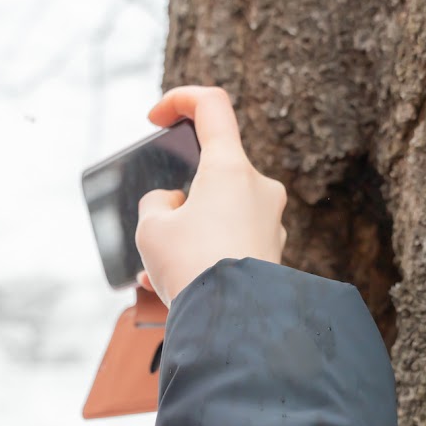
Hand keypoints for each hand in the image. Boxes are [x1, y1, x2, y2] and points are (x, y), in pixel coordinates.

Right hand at [135, 86, 287, 306]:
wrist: (235, 326)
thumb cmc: (192, 268)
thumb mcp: (152, 229)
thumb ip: (157, 204)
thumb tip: (176, 206)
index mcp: (231, 168)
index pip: (211, 106)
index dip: (179, 100)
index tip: (156, 117)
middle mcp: (260, 188)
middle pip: (213, 171)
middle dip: (179, 196)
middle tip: (155, 226)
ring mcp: (271, 222)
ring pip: (220, 213)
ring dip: (188, 232)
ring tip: (157, 269)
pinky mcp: (273, 253)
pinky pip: (231, 243)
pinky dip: (204, 256)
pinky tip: (176, 286)